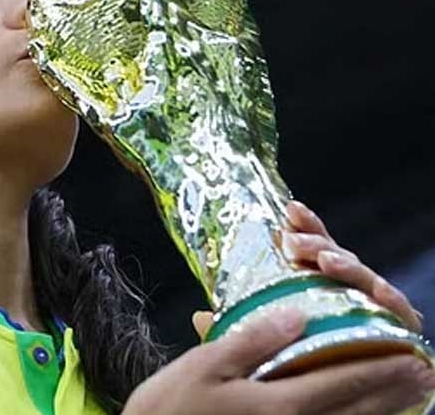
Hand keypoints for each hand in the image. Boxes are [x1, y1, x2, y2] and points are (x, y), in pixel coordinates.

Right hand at [124, 309, 434, 414]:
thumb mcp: (205, 365)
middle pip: (354, 411)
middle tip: (423, 375)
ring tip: (408, 399)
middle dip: (391, 392)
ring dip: (381, 413)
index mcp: (277, 404)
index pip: (341, 380)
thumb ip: (254, 340)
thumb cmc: (170, 407)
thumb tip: (300, 314)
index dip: (379, 367)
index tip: (409, 355)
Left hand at [191, 199, 423, 338]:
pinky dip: (390, 299)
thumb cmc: (305, 351)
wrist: (347, 387)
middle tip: (292, 242)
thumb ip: (243, 321)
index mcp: (315, 279)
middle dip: (315, 243)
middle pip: (333, 255)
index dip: (302, 226)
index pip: (310, 246)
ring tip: (325, 260)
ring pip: (362, 276)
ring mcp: (370, 303)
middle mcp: (343, 286)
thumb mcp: (267, 334)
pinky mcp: (394, 325)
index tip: (288, 212)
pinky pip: (398, 310)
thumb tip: (200, 317)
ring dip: (345, 264)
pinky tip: (378, 292)